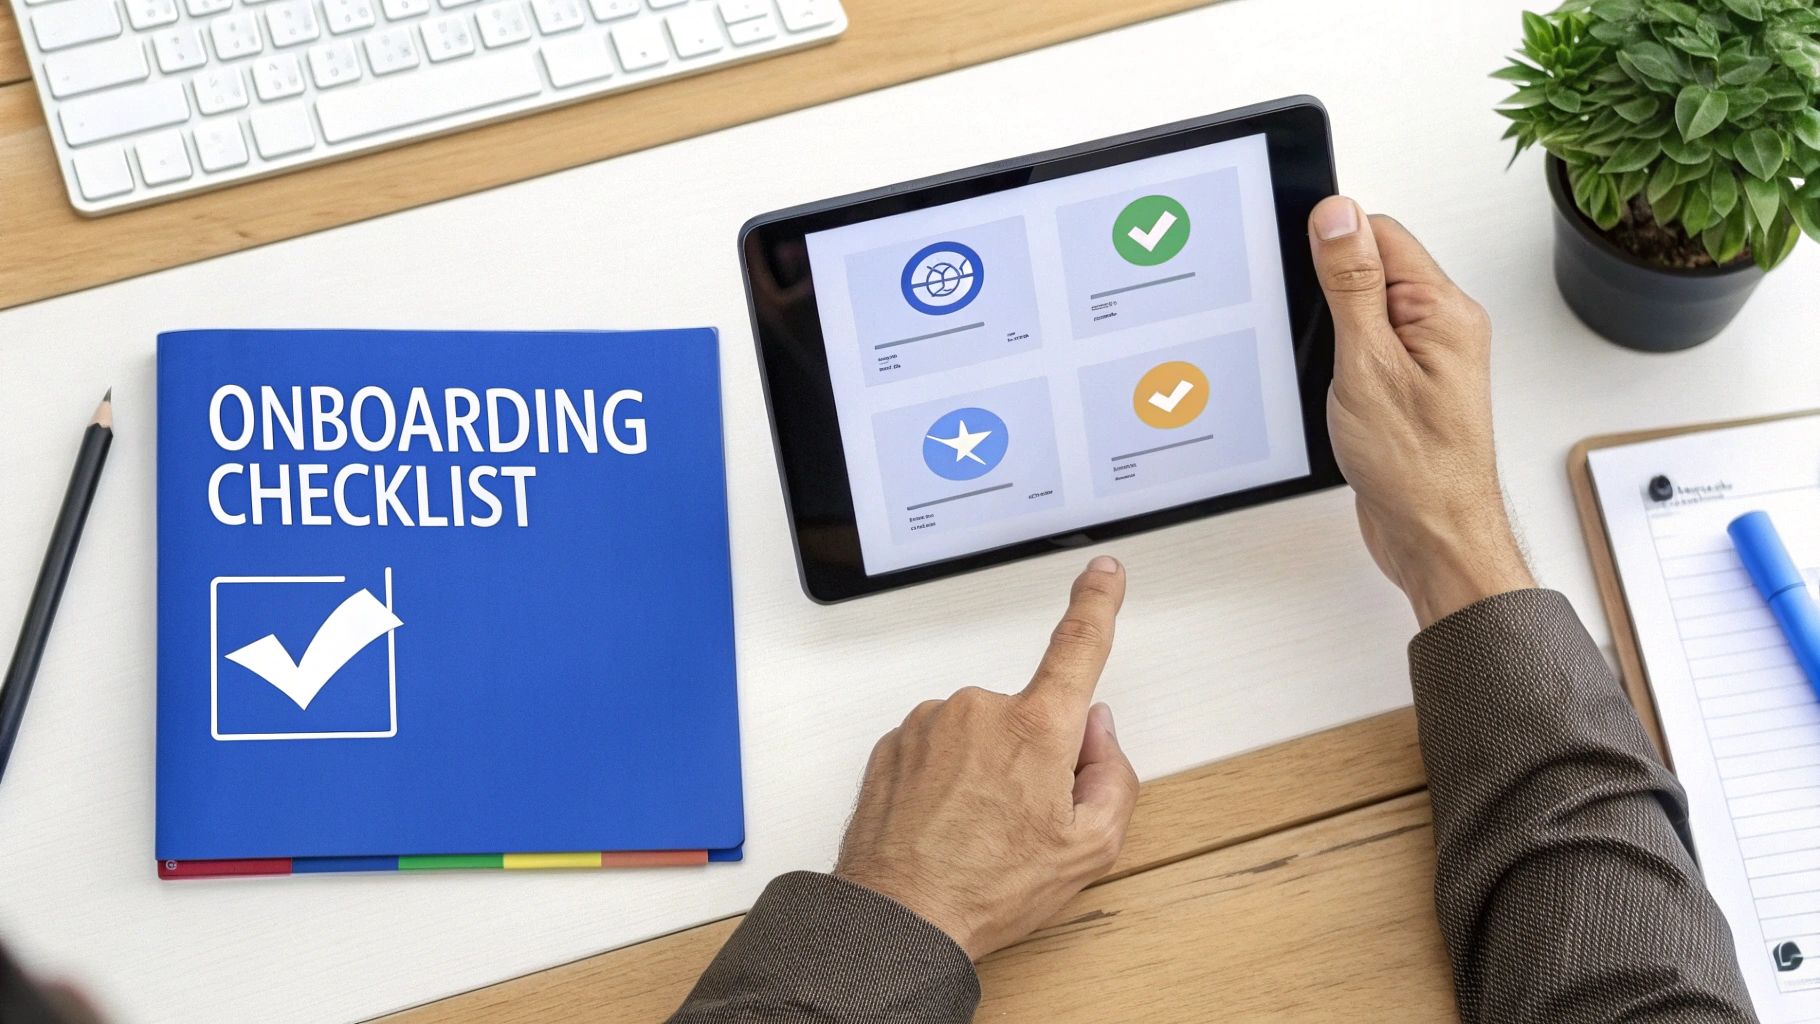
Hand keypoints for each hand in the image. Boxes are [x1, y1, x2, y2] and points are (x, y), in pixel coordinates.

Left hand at [834, 557, 1138, 960]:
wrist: (897, 917)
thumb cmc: (987, 888)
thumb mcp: (1088, 849)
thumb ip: (1113, 777)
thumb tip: (1097, 732)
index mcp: (1037, 728)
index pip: (1078, 645)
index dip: (1096, 603)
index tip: (1104, 574)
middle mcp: (980, 710)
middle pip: (1028, 717)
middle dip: (1034, 758)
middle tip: (1021, 823)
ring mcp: (931, 723)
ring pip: (980, 735)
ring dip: (984, 770)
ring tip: (974, 834)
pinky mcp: (894, 742)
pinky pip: (938, 749)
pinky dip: (945, 780)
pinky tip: (943, 826)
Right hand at [1307, 197, 1534, 627]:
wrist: (1433, 538)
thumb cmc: (1416, 467)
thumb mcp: (1368, 364)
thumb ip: (1351, 285)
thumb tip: (1336, 216)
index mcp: (1443, 309)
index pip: (1381, 233)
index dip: (1333, 244)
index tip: (1301, 270)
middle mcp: (1442, 328)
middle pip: (1373, 267)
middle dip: (1328, 289)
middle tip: (1315, 331)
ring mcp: (1425, 359)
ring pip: (1364, 310)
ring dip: (1332, 327)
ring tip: (1326, 366)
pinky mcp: (1405, 387)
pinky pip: (1365, 347)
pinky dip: (1338, 358)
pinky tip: (1328, 384)